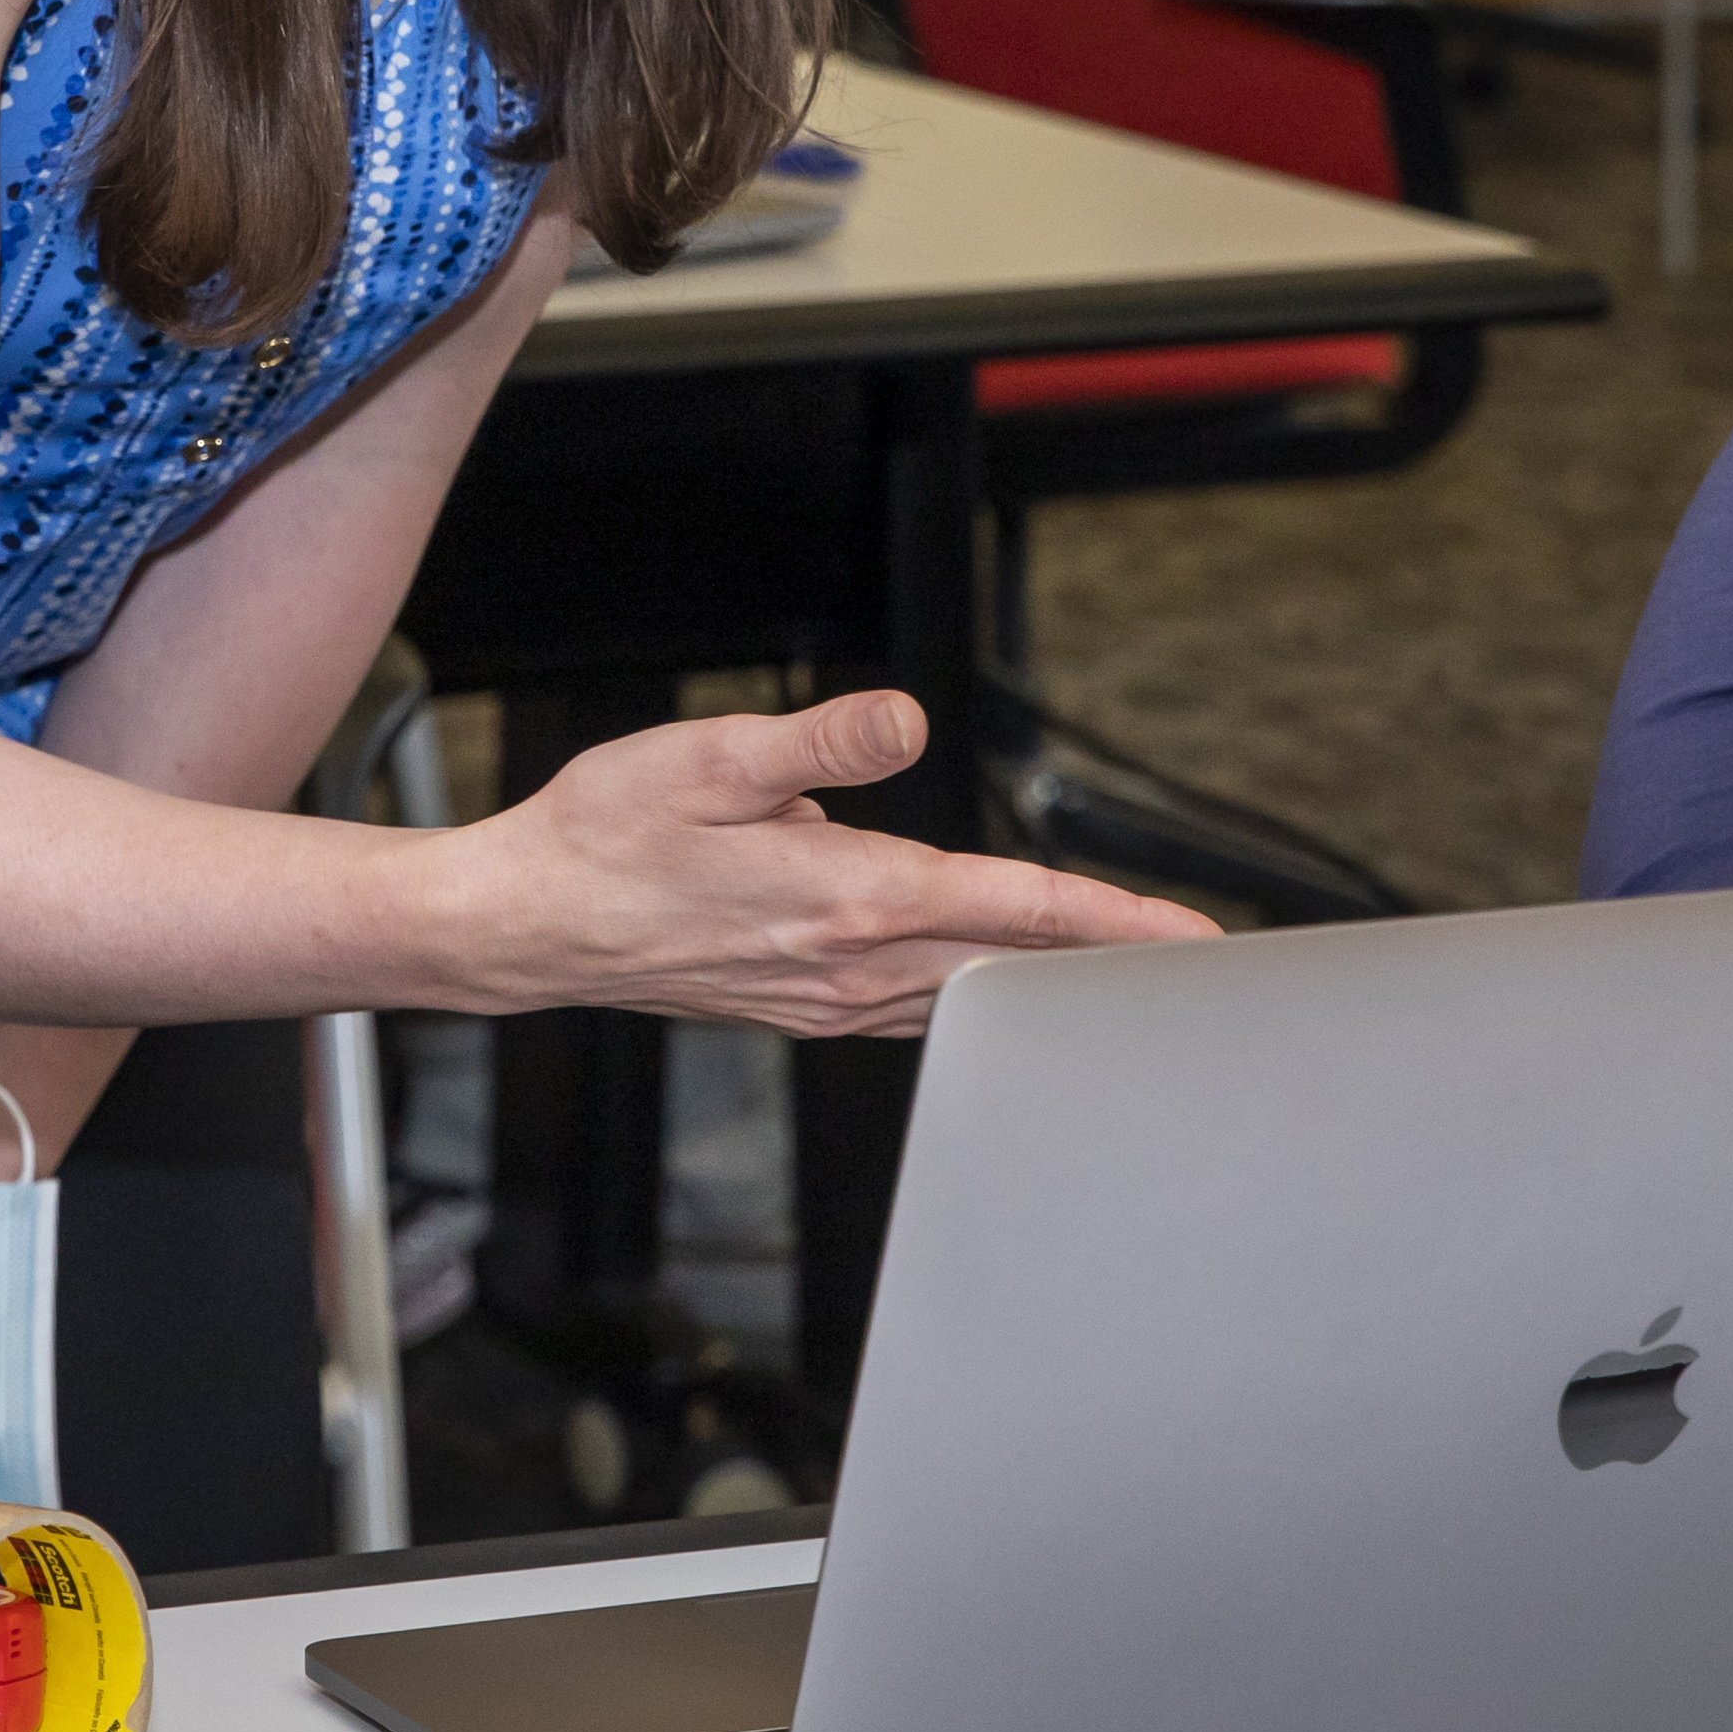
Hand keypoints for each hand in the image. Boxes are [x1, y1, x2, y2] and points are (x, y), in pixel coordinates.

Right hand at [446, 689, 1215, 1036]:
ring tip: (1136, 980)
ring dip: (1056, 990)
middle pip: (1017, 971)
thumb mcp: (709, 758)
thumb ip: (820, 741)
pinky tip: (1007, 986)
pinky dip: (986, 998)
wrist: (530, 925)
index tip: (1190, 938)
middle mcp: (852, 965)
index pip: (1013, 912)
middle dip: (1113, 970)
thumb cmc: (607, 834)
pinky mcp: (807, 1006)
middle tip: (1203, 967)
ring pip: (975, 999)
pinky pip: (925, 1010)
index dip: (1113, 922)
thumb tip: (905, 720)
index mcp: (847, 898)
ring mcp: (832, 999)